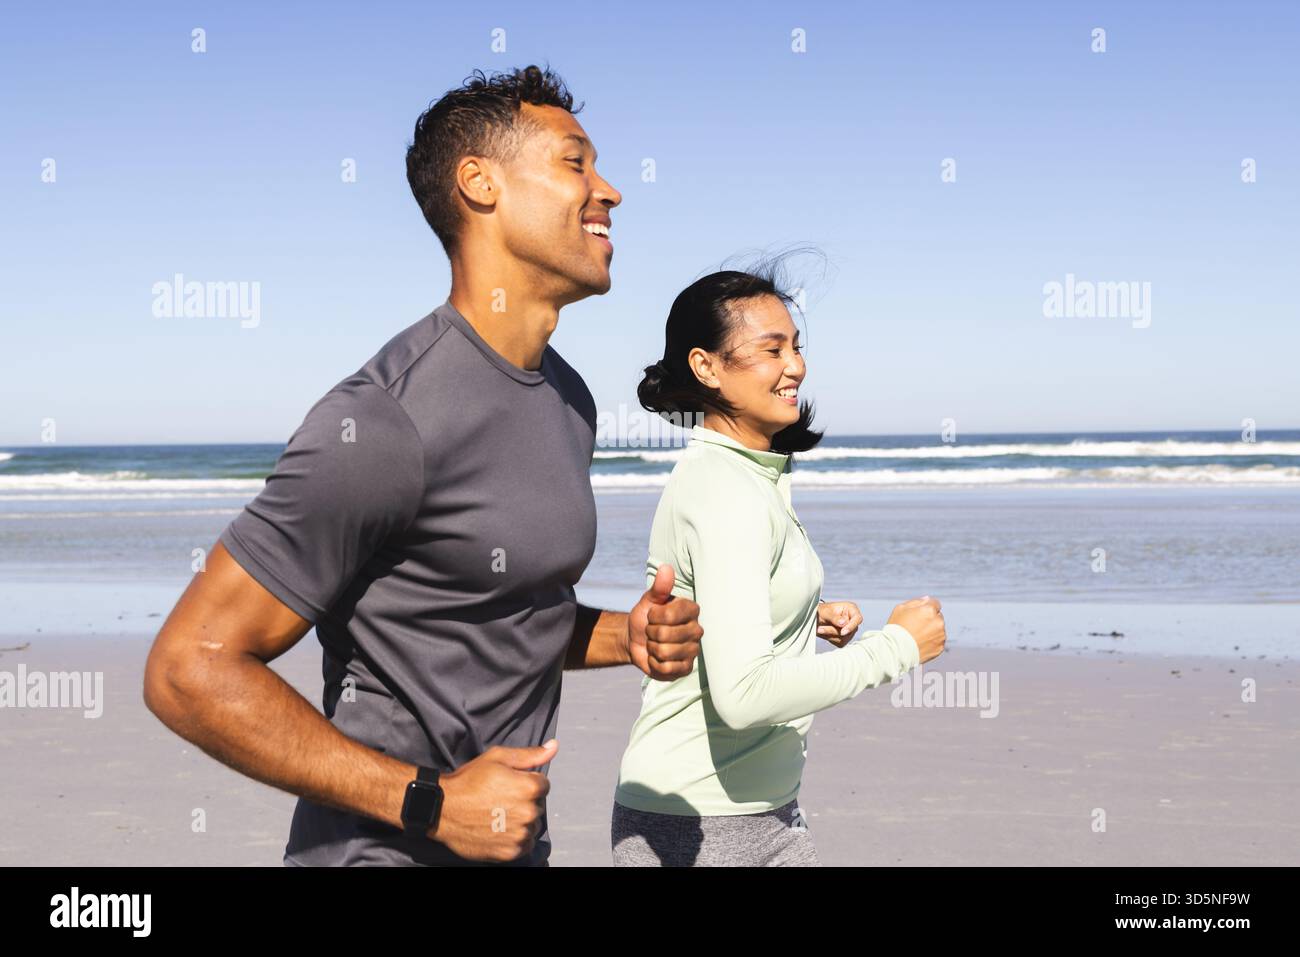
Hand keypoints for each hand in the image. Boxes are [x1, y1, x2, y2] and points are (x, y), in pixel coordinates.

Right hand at [430, 740, 556, 861]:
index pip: (543, 785)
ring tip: (497, 814)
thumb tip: (554, 746)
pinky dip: (514, 838)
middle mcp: (528, 813)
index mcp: (529, 788)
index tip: (509, 784)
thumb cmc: (469, 780)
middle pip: (538, 806)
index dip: (526, 782)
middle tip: (500, 799)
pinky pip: (523, 844)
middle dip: (524, 802)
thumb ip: (530, 755)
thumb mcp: (498, 758)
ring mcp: (519, 834)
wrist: (442, 808)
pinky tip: (497, 829)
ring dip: (520, 821)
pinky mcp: (509, 852)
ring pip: (531, 826)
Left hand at [627, 564, 702, 679]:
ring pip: (664, 652)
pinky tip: (658, 658)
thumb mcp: (649, 600)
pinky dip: (654, 663)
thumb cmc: (646, 617)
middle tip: (652, 631)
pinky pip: (666, 668)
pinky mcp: (686, 668)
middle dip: (651, 634)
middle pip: (665, 635)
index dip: (653, 617)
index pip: (670, 615)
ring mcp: (693, 650)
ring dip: (652, 649)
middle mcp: (697, 630)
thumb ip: (659, 587)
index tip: (652, 615)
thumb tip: (666, 568)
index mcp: (691, 610)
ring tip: (655, 644)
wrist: (636, 639)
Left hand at [816, 600, 861, 646]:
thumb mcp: (825, 612)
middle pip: (849, 631)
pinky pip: (840, 643)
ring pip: (844, 638)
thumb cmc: (822, 611)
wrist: (817, 618)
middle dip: (833, 630)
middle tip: (820, 629)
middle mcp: (852, 620)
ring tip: (820, 629)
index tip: (842, 632)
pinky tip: (825, 632)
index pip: (858, 618)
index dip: (851, 626)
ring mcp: (850, 630)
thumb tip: (844, 623)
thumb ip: (834, 617)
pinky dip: (830, 639)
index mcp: (851, 609)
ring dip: (830, 635)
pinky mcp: (845, 638)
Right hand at [887, 596, 946, 663]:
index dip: (926, 608)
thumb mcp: (901, 609)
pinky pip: (938, 641)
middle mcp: (938, 622)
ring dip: (932, 630)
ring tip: (917, 637)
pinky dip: (932, 642)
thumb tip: (927, 599)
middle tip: (915, 627)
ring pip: (939, 629)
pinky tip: (920, 644)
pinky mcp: (940, 647)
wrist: (895, 651)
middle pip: (937, 616)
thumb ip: (916, 602)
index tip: (919, 614)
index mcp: (930, 610)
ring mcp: (940, 636)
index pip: (935, 603)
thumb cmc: (896, 628)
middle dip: (930, 619)